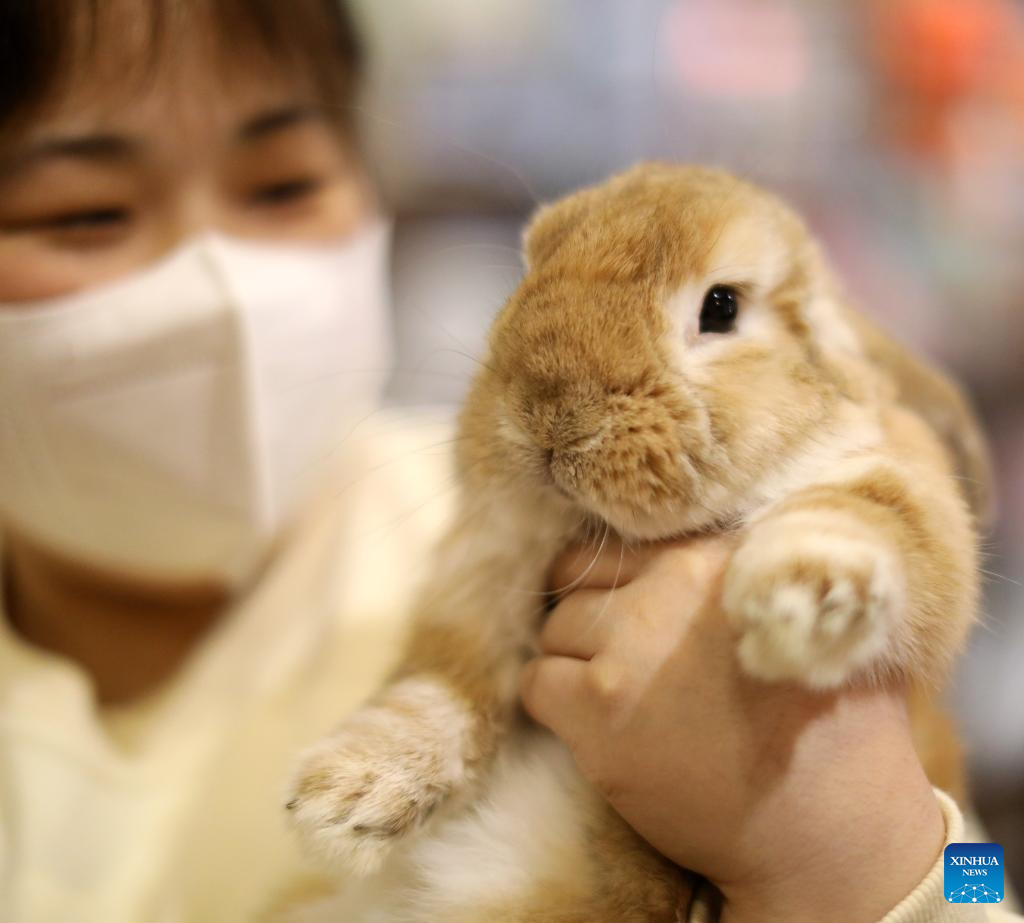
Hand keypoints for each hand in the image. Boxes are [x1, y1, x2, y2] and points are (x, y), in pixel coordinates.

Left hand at [520, 536, 944, 922]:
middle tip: (618, 663)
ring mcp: (630, 646)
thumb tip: (718, 548)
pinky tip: (594, 731)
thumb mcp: (822, 618)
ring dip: (573, 663)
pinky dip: (553, 706)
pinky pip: (536, 683)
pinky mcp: (598, 708)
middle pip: (580, 580)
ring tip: (614, 702)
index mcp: (719, 557)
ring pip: (555, 629)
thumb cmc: (837, 729)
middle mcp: (671, 587)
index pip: (624, 547)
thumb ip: (763, 571)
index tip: (633, 620)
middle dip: (591, 620)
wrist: (832, 830)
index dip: (624, 587)